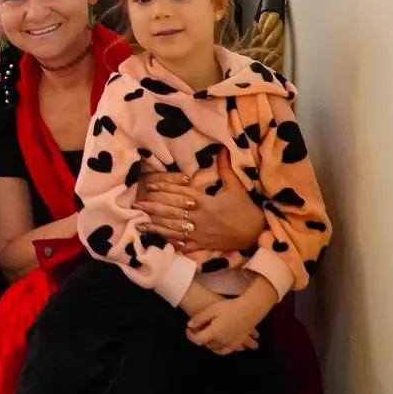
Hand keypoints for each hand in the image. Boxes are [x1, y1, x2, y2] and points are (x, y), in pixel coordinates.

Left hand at [135, 149, 267, 252]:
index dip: (163, 189)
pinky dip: (170, 242)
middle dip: (153, 207)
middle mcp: (199, 218)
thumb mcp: (235, 186)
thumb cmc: (245, 208)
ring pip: (173, 229)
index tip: (149, 185)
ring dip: (156, 225)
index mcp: (205, 202)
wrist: (256, 233)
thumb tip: (222, 148)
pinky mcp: (202, 245)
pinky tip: (157, 240)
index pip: (179, 194)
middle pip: (172, 211)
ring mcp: (199, 234)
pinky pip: (183, 245)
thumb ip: (225, 168)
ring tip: (139, 221)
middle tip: (136, 204)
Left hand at [187, 291, 270, 354]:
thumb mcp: (212, 309)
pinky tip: (220, 344)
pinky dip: (221, 349)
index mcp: (214, 333)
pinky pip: (228, 351)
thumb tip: (189, 325)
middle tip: (198, 330)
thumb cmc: (230, 307)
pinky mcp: (238, 344)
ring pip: (217, 350)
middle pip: (207, 345)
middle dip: (201, 338)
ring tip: (208, 337)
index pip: (198, 340)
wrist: (250, 309)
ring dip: (210, 345)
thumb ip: (199, 318)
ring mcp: (231, 344)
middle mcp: (222, 342)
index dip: (190, 336)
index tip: (188, 329)